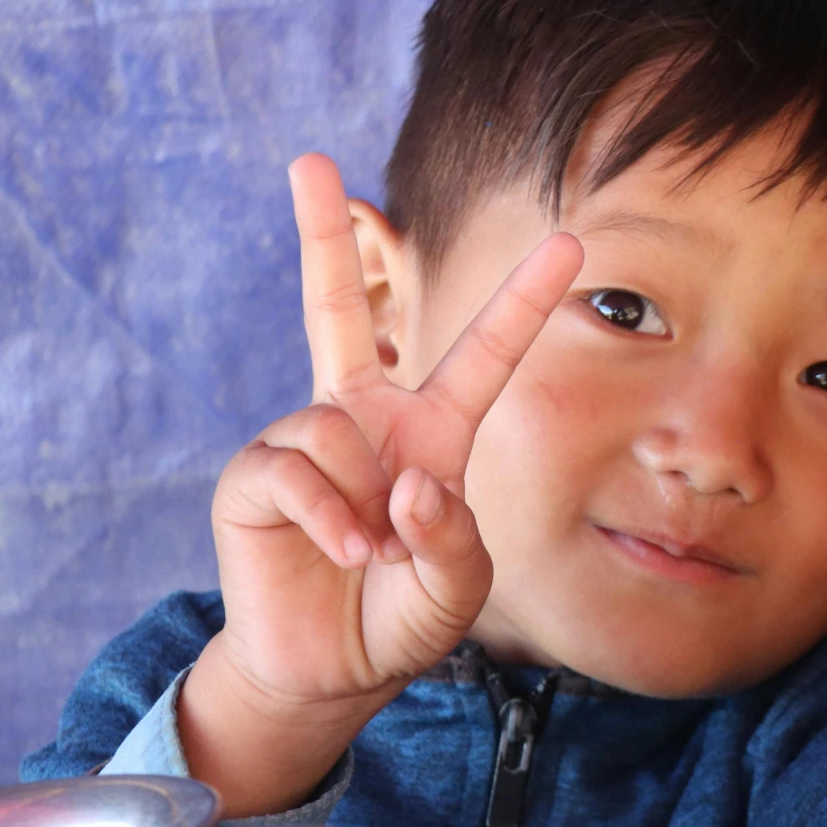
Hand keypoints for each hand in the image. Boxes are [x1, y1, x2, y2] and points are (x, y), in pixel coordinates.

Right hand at [181, 154, 582, 813]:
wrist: (333, 668)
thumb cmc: (406, 611)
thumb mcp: (459, 584)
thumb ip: (452, 539)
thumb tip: (408, 487)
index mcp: (434, 429)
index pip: (485, 351)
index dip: (525, 298)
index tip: (571, 239)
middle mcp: (367, 418)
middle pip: (340, 308)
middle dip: (319, 233)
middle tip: (308, 158)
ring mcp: (307, 440)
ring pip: (336, 433)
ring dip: (363, 508)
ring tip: (370, 553)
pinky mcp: (255, 477)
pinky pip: (295, 471)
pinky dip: (328, 518)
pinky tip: (342, 553)